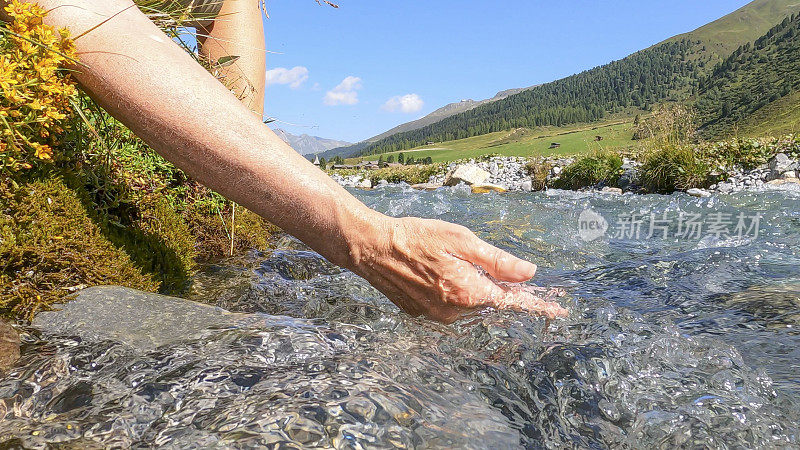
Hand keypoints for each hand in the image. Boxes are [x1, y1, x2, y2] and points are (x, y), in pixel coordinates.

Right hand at [346, 215, 568, 322]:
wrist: (372, 248)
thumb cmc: (416, 237)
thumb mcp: (460, 239)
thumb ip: (496, 260)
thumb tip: (528, 273)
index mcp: (468, 291)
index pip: (512, 301)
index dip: (537, 305)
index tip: (558, 311)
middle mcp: (455, 310)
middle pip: (490, 302)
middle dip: (496, 285)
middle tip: (487, 264)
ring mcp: (437, 315)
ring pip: (469, 303)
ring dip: (470, 286)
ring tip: (447, 259)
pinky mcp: (423, 314)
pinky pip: (449, 305)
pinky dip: (451, 290)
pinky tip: (435, 269)